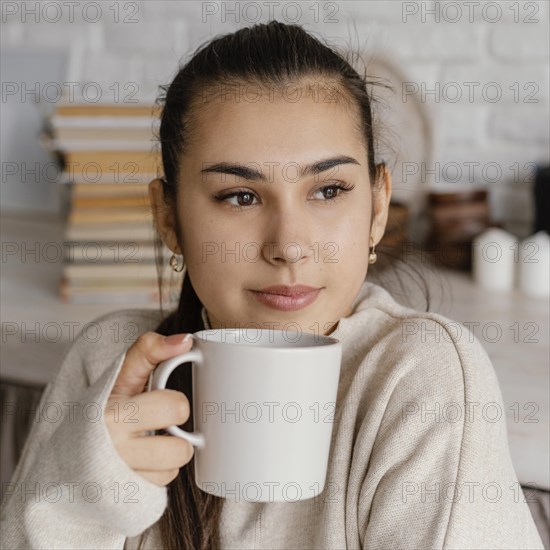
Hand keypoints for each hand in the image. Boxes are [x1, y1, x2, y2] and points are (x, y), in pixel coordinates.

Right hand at [104, 331, 194, 485]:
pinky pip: (164, 482)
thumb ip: (150, 350)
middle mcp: (114, 450)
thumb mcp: (120, 375)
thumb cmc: (104, 407)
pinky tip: (144, 460)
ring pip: (176, 464)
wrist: (69, 454)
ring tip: (151, 441)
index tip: (165, 398)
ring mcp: (120, 477)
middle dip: (176, 426)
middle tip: (159, 421)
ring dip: (169, 452)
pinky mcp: (126, 497)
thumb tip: (185, 341)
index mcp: (112, 415)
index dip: (175, 403)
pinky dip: (159, 471)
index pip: (173, 408)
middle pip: (180, 446)